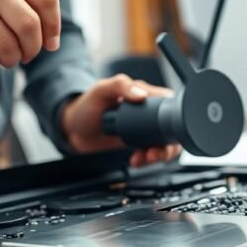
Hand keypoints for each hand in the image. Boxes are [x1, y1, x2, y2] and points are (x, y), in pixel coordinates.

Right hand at [0, 0, 60, 71]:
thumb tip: (51, 45)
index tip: (50, 44)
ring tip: (7, 56)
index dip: (53, 29)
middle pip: (29, 26)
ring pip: (8, 48)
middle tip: (26, 54)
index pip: (47, 1)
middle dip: (33, 49)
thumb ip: (38, 10)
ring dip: (12, 60)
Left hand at [61, 74, 180, 167]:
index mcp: (144, 94)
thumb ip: (120, 85)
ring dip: (160, 154)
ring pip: (163, 143)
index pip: (168, 102)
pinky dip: (147, 160)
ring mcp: (144, 129)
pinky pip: (151, 153)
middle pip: (171, 128)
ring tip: (146, 157)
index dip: (172, 116)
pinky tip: (136, 160)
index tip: (165, 129)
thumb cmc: (87, 105)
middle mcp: (147, 112)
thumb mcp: (101, 90)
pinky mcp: (137, 144)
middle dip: (168, 143)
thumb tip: (141, 94)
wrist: (74, 129)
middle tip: (155, 151)